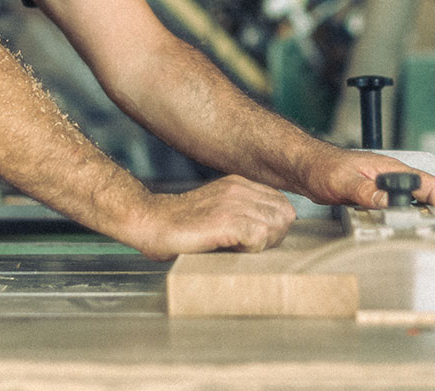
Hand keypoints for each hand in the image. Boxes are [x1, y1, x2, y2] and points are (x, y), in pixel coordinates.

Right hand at [124, 174, 296, 261]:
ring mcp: (232, 202)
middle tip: (247, 247)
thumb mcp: (220, 211)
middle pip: (284, 215)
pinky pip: (259, 236)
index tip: (254, 240)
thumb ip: (244, 214)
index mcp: (240, 184)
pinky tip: (232, 250)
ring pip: (276, 225)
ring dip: (263, 244)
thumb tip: (271, 234)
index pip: (282, 205)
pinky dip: (252, 249)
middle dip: (273, 236)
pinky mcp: (224, 220)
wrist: (150, 222)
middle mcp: (239, 188)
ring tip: (237, 248)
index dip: (274, 227)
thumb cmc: (183, 227)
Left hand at [299, 147, 434, 219]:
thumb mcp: (344, 181)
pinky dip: (406, 219)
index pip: (430, 183)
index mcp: (391, 169)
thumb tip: (390, 202)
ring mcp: (385, 188)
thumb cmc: (322, 166)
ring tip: (420, 234)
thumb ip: (367, 192)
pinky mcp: (377, 198)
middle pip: (430, 193)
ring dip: (423, 217)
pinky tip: (399, 229)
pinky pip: (399, 208)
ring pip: (417, 202)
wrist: (306, 167)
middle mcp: (392, 178)